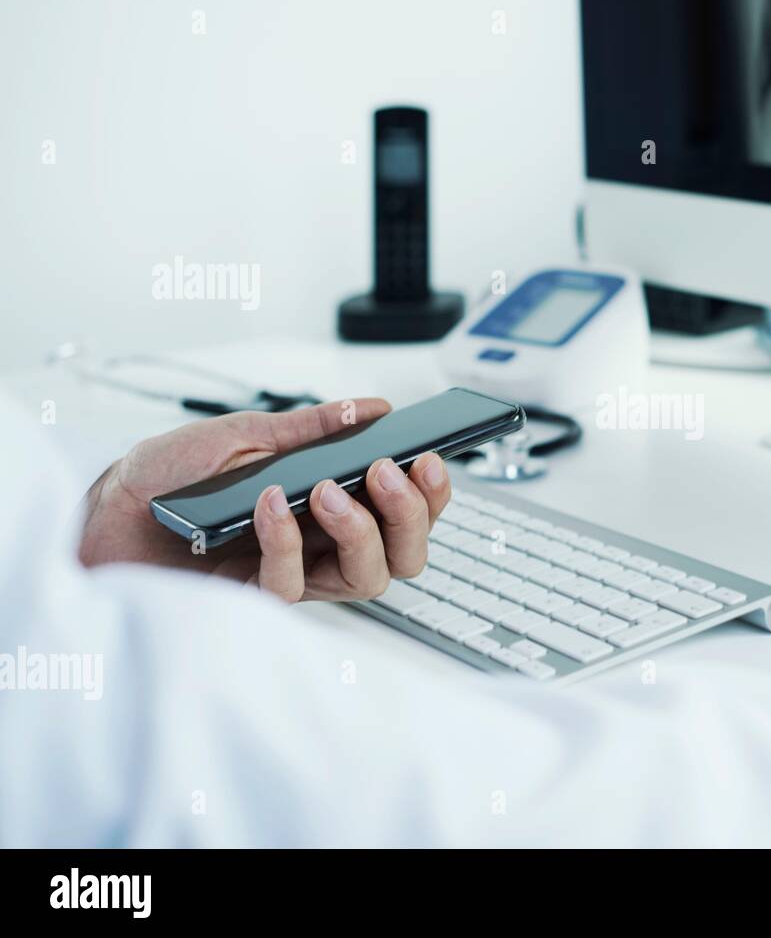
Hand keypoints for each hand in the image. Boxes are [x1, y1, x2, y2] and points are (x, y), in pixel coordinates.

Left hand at [79, 398, 449, 602]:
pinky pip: (293, 584)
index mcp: (331, 503)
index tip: (428, 458)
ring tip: (328, 490)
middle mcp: (322, 544)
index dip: (432, 493)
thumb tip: (372, 408)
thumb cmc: (169, 476)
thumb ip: (312, 427)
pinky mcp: (254, 596)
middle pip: (404, 553)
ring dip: (360, 530)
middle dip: (411, 514)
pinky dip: (287, 539)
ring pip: (367, 577)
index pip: (406, 510)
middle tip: (387, 473)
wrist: (104, 512)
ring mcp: (294, 573)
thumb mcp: (245, 434)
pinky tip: (271, 503)